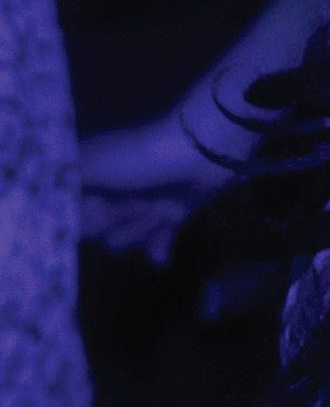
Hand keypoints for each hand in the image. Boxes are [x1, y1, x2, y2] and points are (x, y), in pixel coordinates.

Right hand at [79, 110, 235, 259]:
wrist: (205, 152)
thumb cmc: (142, 158)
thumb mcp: (92, 165)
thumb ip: (64, 186)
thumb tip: (46, 205)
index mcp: (88, 175)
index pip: (69, 213)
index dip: (84, 218)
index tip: (100, 207)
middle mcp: (109, 190)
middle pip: (96, 230)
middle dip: (119, 221)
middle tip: (142, 202)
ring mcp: (139, 203)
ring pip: (124, 239)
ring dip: (143, 227)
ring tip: (162, 209)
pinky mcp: (168, 214)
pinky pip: (154, 245)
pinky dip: (158, 248)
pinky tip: (162, 253)